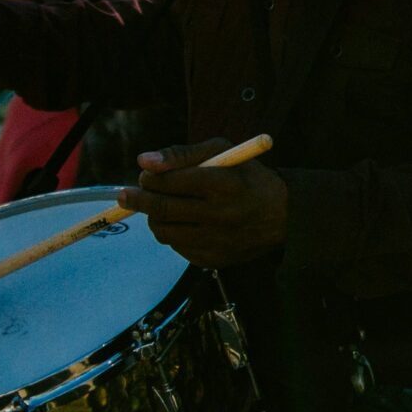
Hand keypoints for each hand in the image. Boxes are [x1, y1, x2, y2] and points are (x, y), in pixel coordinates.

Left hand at [121, 138, 288, 267]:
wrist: (284, 216)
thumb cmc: (249, 178)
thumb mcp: (225, 153)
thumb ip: (183, 154)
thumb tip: (144, 161)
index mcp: (224, 184)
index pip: (171, 181)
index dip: (150, 177)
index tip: (145, 174)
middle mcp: (220, 215)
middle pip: (162, 209)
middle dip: (138, 199)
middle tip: (128, 193)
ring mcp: (215, 240)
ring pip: (164, 231)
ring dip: (154, 217)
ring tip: (159, 207)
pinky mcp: (213, 258)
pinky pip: (177, 247)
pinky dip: (174, 233)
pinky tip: (183, 222)